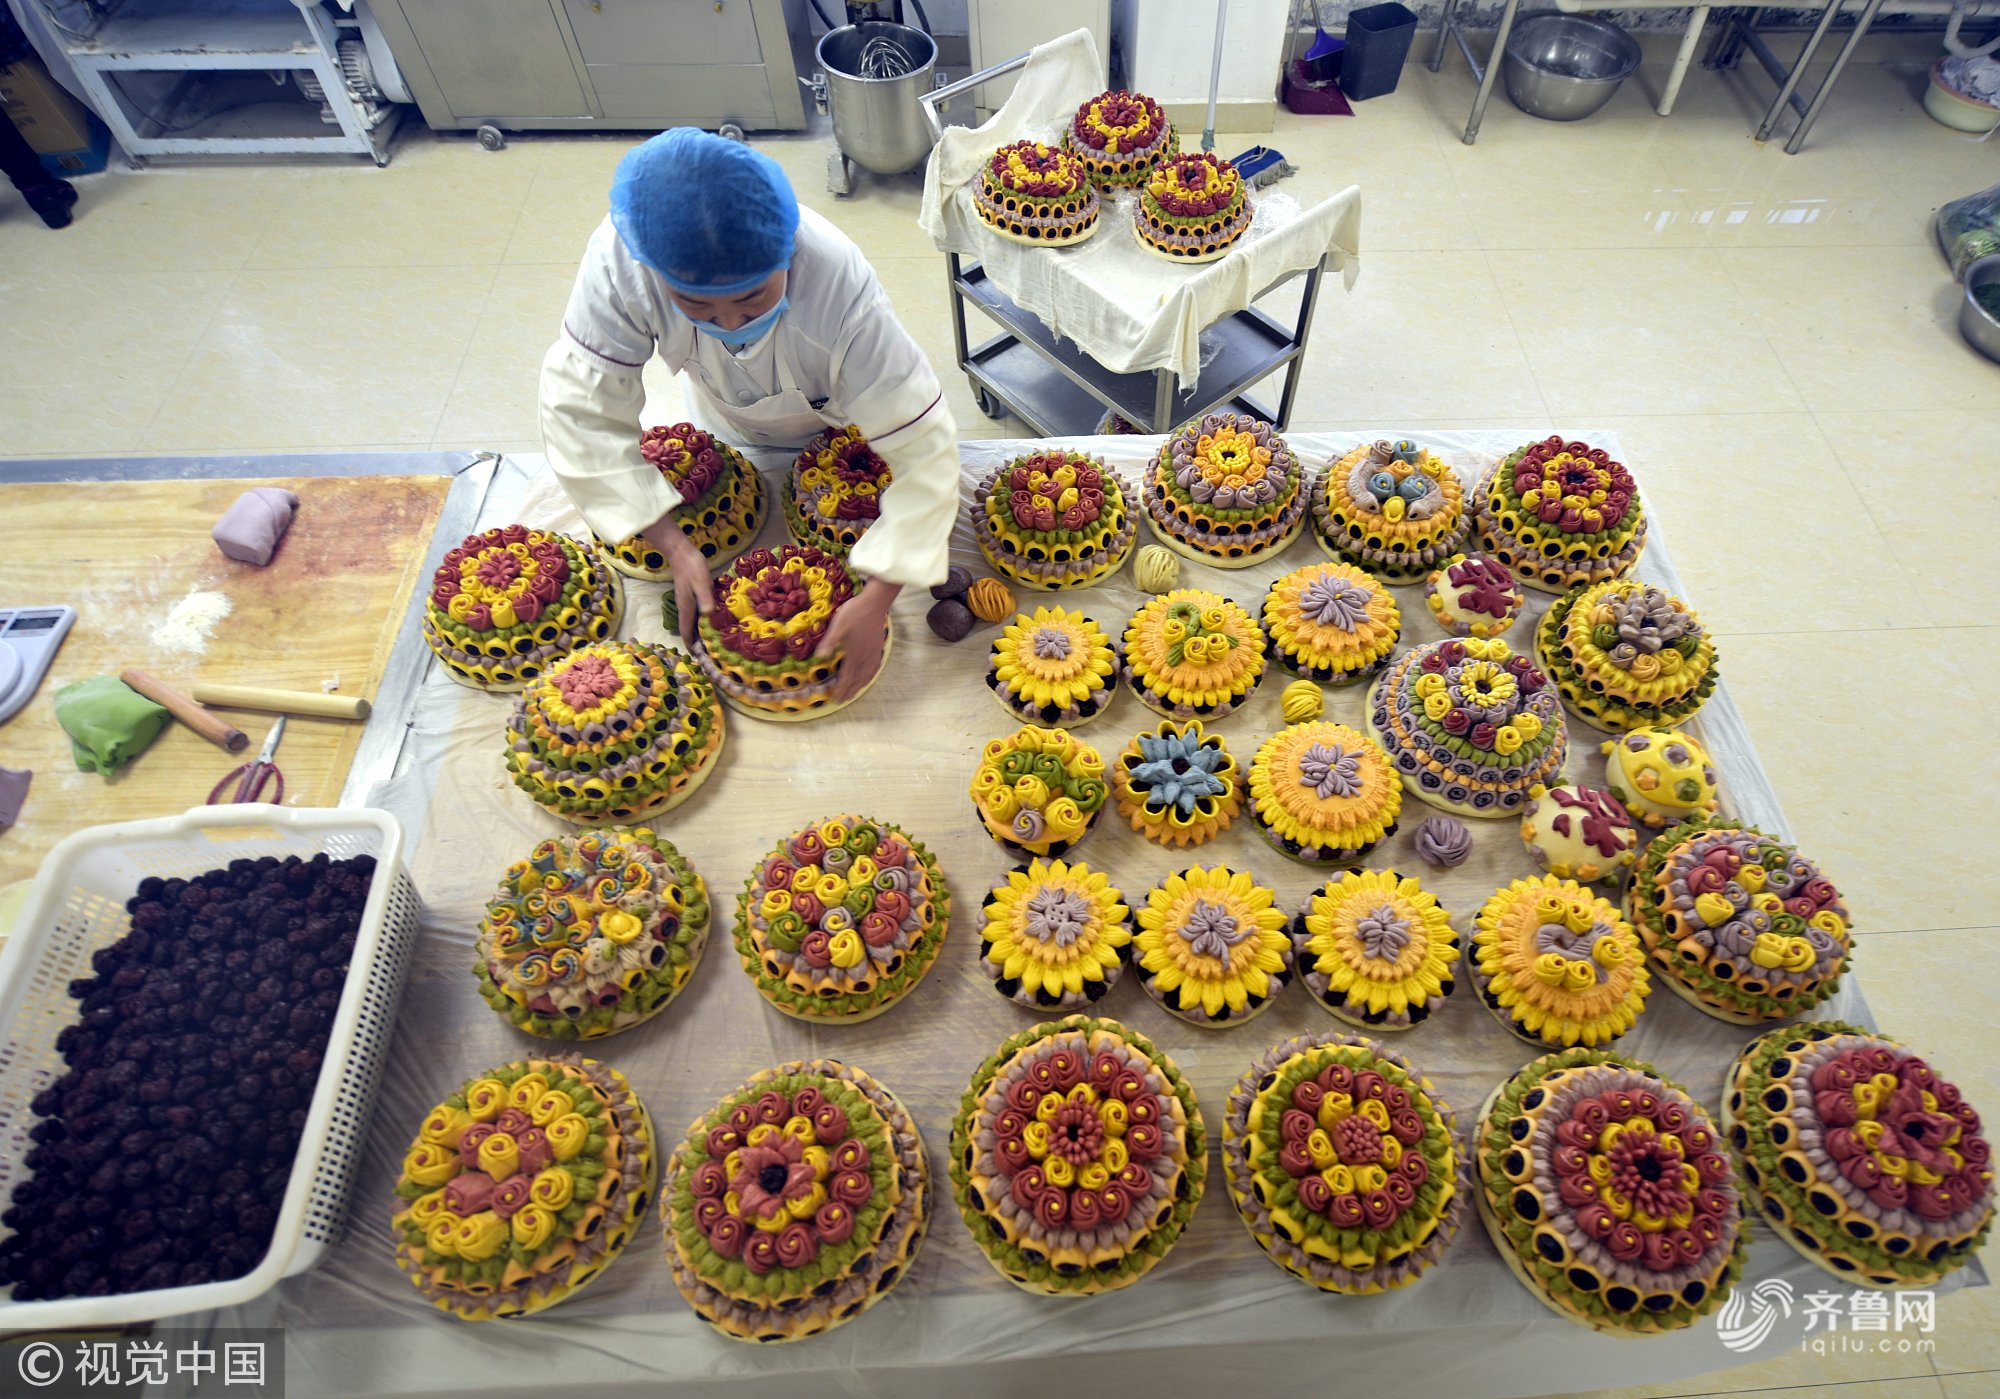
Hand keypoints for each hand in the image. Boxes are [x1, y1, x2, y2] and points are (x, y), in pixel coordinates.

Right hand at [646, 525, 710, 646]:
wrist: (682, 553)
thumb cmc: (692, 568)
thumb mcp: (701, 583)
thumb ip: (705, 599)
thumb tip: (709, 615)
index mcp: (687, 609)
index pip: (686, 633)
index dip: (691, 647)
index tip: (699, 659)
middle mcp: (686, 609)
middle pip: (689, 631)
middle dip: (697, 645)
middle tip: (710, 655)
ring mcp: (688, 603)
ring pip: (693, 624)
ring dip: (700, 635)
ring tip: (713, 644)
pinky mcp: (693, 597)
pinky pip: (697, 615)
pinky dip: (703, 624)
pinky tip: (713, 623)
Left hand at [813, 582, 896, 703]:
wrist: (875, 602)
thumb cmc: (855, 612)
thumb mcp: (839, 624)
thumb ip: (830, 641)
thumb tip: (820, 657)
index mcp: (854, 653)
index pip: (846, 676)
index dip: (840, 689)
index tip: (834, 699)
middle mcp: (865, 657)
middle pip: (857, 680)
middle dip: (848, 692)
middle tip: (841, 701)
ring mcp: (873, 653)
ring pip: (866, 676)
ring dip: (859, 687)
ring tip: (853, 694)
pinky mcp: (878, 648)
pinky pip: (874, 669)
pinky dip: (869, 677)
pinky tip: (867, 678)